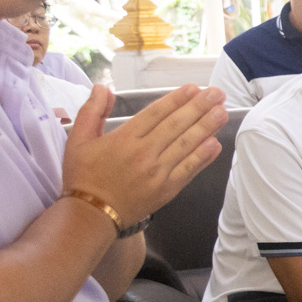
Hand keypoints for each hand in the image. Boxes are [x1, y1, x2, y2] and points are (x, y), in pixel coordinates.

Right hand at [60, 84, 226, 226]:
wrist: (91, 214)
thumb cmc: (84, 176)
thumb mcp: (78, 140)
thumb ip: (91, 112)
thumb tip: (101, 88)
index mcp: (123, 139)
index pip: (156, 113)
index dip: (176, 99)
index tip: (193, 88)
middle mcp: (143, 153)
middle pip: (176, 126)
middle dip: (199, 107)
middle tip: (217, 93)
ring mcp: (157, 172)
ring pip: (187, 145)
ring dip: (207, 127)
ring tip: (223, 112)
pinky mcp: (167, 189)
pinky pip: (189, 169)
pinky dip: (204, 157)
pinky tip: (216, 143)